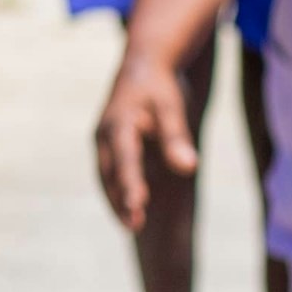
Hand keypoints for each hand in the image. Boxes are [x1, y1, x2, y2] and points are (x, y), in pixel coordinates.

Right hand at [92, 49, 198, 231]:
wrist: (141, 65)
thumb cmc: (160, 86)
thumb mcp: (172, 107)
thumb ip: (177, 137)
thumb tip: (188, 168)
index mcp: (118, 124)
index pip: (125, 160)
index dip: (130, 184)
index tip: (137, 206)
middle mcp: (104, 135)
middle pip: (109, 174)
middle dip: (119, 201)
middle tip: (134, 226)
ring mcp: (102, 140)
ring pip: (105, 176)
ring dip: (116, 200)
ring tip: (132, 225)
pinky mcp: (107, 144)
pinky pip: (109, 172)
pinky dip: (116, 191)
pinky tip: (129, 208)